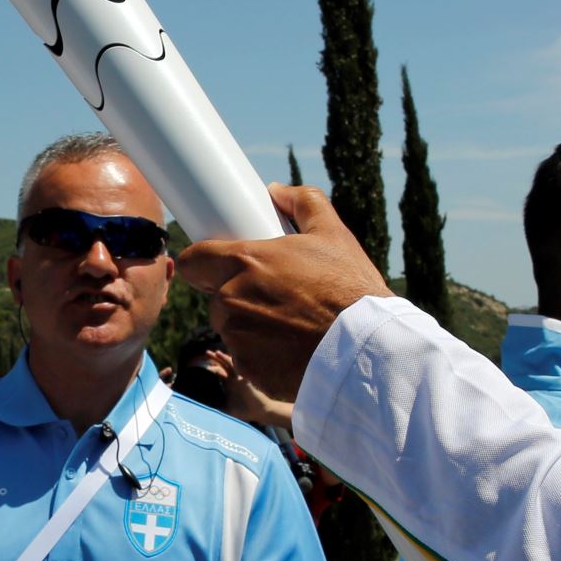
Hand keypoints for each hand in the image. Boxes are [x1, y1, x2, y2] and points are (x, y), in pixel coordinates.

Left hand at [177, 186, 388, 400]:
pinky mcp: (248, 368)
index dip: (204, 262)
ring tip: (287, 325)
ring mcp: (237, 338)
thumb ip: (303, 202)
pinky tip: (290, 350)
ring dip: (248, 326)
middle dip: (236, 295)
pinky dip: (261, 355)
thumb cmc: (350, 288)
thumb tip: (276, 191)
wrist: (367, 348)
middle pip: (215, 296)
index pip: (193, 260)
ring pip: (229, 328)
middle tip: (273, 296)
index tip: (217, 265)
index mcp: (244, 262)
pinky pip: (244, 357)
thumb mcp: (333, 233)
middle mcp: (232, 300)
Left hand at [203, 349, 289, 433]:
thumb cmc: (244, 411)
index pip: (218, 372)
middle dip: (215, 359)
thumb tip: (204, 410)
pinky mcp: (245, 381)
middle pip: (223, 366)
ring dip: (223, 358)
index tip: (201, 364)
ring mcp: (239, 379)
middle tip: (206, 353)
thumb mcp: (226, 410)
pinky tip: (229, 359)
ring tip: (216, 352)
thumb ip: (216, 408)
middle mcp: (233, 380)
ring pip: (230, 365)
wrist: (259, 412)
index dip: (211, 368)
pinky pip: (239, 370)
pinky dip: (233, 364)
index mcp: (228, 385)